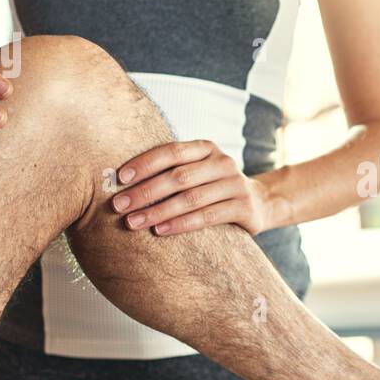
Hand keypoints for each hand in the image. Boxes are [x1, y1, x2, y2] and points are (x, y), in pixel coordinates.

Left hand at [111, 140, 271, 235]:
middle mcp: (223, 162)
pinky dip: (181, 224)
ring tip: (134, 222)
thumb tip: (123, 183)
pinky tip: (160, 231)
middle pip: (178, 176)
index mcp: (207, 148)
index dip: (145, 163)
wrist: (260, 203)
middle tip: (119, 206)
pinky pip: (207, 217)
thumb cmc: (214, 188)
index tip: (120, 178)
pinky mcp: (244, 208)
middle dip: (145, 192)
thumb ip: (172, 171)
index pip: (172, 151)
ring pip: (191, 198)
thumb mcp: (198, 172)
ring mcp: (235, 184)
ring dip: (158, 211)